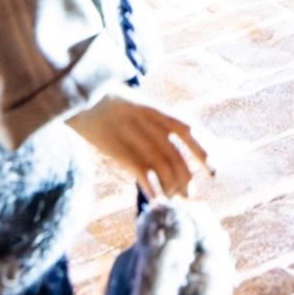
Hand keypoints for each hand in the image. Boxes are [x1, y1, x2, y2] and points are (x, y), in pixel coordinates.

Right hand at [66, 87, 213, 198]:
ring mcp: (137, 137)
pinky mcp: (120, 150)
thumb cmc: (105, 100)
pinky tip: (156, 200)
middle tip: (189, 193)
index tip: (214, 169)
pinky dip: (153, 189)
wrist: (79, 94)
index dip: (205, 151)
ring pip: (164, 167)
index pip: (190, 130)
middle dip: (186, 178)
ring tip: (173, 199)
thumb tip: (168, 141)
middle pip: (178, 156)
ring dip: (171, 187)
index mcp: (158, 110)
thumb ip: (151, 121)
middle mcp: (152, 124)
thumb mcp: (134, 104)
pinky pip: (144, 173)